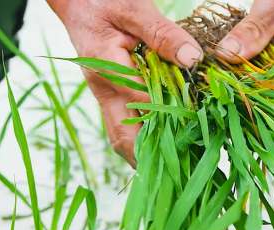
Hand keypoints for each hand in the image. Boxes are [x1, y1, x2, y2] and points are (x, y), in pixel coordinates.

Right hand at [47, 0, 203, 165]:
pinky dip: (143, 141)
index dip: (170, 120)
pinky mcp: (110, 97)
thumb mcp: (134, 9)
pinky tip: (165, 147)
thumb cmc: (102, 0)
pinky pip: (123, 127)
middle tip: (185, 169)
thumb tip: (192, 59)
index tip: (197, 132)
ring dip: (145, 155)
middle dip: (152, 157)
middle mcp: (103, 91)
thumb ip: (163, 33)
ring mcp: (104, 97)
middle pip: (123, 138)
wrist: (76, 0)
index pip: (141, 106)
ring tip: (179, 168)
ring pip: (121, 138)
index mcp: (107, 70)